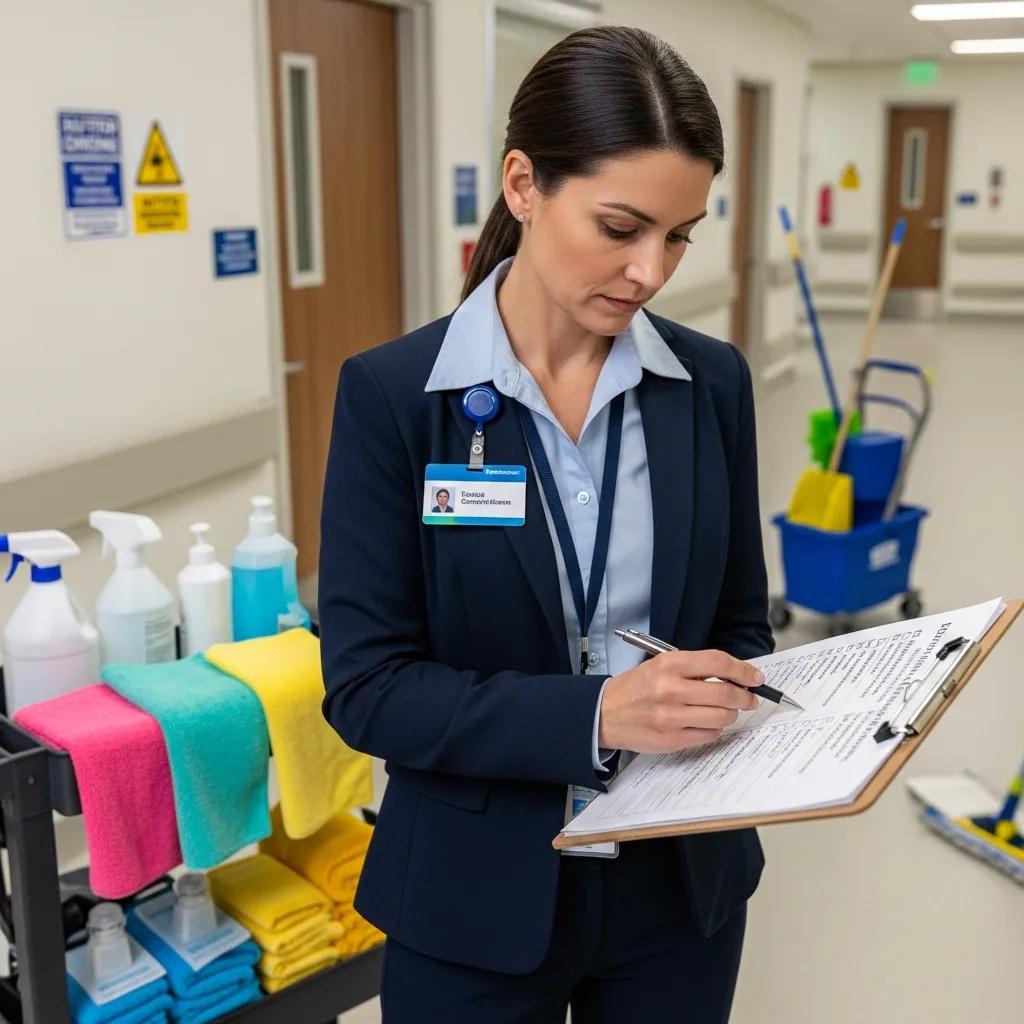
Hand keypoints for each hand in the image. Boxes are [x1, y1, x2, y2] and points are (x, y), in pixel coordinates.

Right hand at [597, 649, 763, 752]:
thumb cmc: (636, 688)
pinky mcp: (671, 739)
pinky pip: (708, 735)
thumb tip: (733, 676)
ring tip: (725, 711)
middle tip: (749, 698)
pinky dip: (714, 729)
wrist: (605, 713)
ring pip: (721, 717)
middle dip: (745, 697)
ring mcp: (671, 716)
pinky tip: (706, 723)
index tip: (755, 677)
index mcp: (669, 664)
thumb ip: (694, 669)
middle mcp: (670, 689)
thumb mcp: (660, 666)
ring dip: (730, 714)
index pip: (718, 662)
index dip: (743, 670)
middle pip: (725, 693)